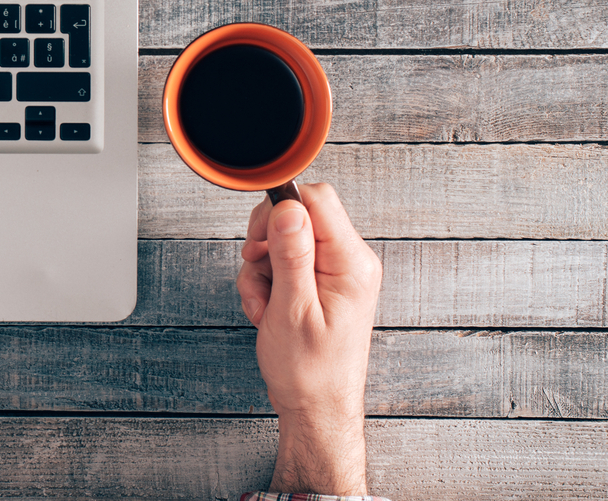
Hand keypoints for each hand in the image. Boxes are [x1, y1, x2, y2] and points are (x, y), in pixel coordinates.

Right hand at [237, 183, 382, 495]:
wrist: (316, 408)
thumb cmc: (310, 371)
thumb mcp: (292, 309)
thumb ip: (291, 254)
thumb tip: (286, 207)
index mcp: (351, 263)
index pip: (316, 200)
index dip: (279, 211)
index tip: (259, 241)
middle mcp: (349, 262)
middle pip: (297, 216)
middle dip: (265, 243)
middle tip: (256, 271)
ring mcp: (335, 273)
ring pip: (284, 241)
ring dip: (261, 269)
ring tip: (264, 305)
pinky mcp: (321, 284)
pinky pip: (285, 263)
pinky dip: (266, 283)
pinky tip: (267, 310)